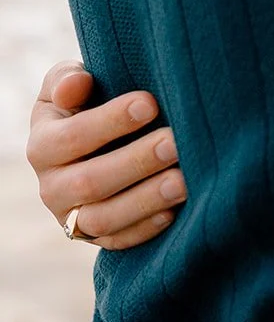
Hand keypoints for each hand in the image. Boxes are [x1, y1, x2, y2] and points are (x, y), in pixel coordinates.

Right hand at [27, 62, 186, 249]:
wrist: (96, 143)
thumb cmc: (88, 103)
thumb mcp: (70, 83)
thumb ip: (67, 79)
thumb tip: (76, 84)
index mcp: (42, 146)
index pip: (72, 137)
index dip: (111, 121)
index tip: (150, 103)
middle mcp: (51, 188)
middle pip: (90, 182)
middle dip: (137, 161)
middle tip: (176, 142)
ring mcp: (71, 218)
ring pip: (104, 218)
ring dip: (145, 200)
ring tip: (183, 180)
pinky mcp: (95, 239)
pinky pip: (118, 242)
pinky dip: (145, 229)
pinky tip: (174, 210)